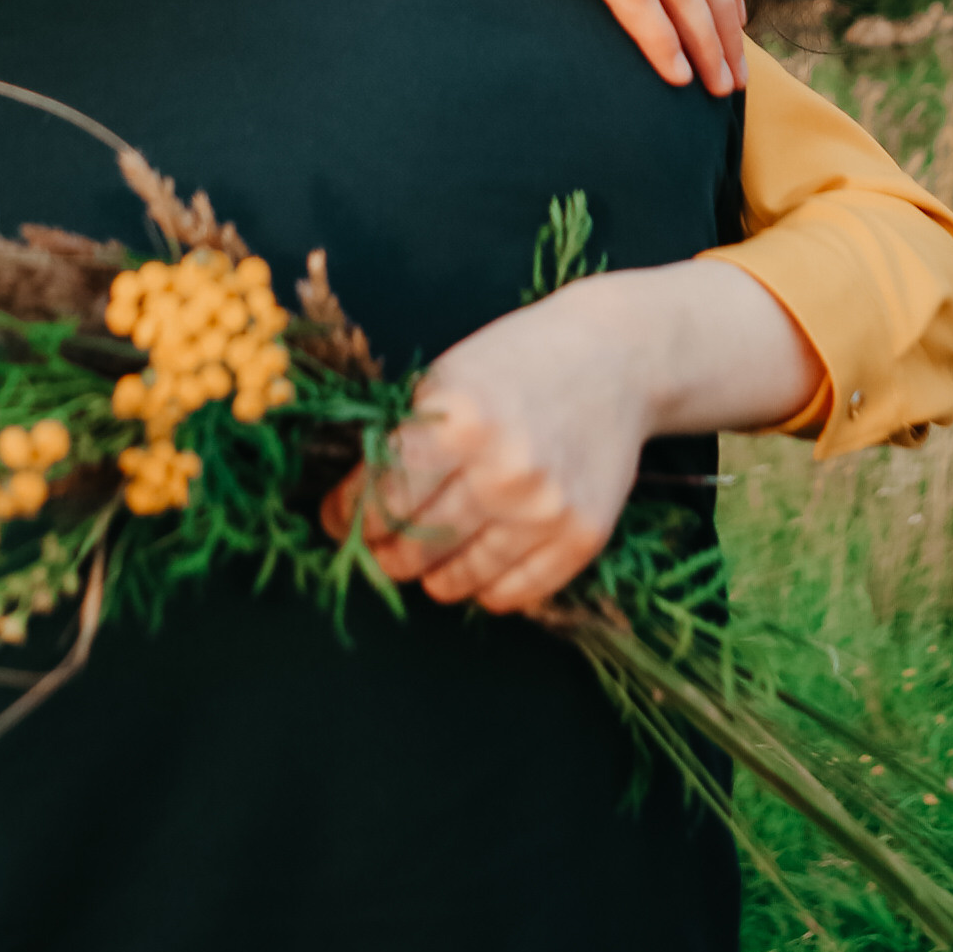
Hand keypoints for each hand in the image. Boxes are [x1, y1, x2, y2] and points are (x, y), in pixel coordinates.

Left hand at [318, 263, 821, 614]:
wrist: (616, 357)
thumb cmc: (517, 362)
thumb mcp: (445, 381)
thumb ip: (401, 440)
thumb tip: (347, 508)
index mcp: (458, 422)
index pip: (381, 497)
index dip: (348, 517)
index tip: (336, 521)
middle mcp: (502, 471)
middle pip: (414, 545)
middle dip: (383, 551)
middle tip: (378, 546)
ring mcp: (545, 509)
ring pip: (457, 579)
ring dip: (430, 576)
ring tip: (423, 562)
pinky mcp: (581, 536)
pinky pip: (513, 594)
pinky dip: (484, 589)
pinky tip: (474, 569)